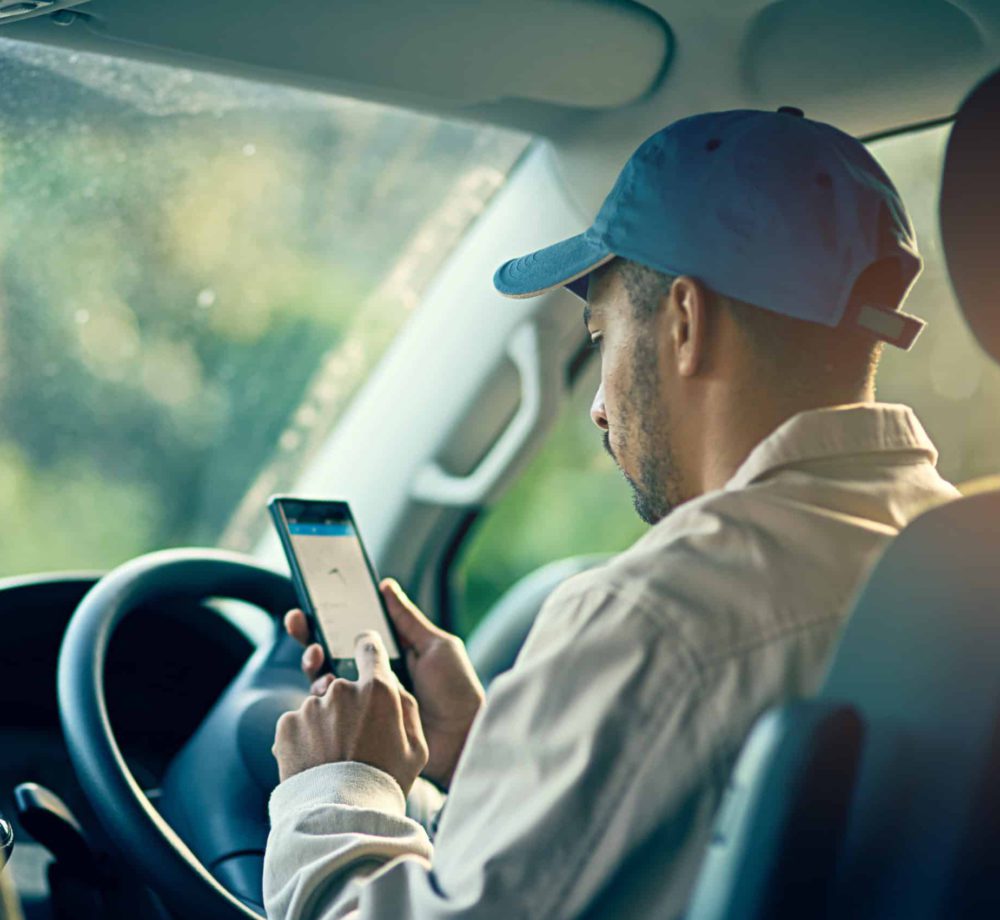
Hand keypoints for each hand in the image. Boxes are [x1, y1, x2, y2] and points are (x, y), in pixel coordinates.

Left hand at [272, 631, 427, 793]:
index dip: (368, 650)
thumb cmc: (384, 783)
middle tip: (354, 739)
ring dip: (325, 723)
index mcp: (378, 690)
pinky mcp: (287, 725)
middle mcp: (341, 690)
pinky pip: (298, 723)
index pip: (370, 649)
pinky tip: (315, 761)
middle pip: (343, 685)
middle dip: (348, 705)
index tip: (365, 652)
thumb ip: (407, 707)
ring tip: (334, 758)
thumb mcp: (416, 748)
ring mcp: (311, 706)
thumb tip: (393, 685)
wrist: (340, 817)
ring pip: (319, 706)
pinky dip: (304, 738)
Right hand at [286, 578, 484, 788]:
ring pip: (326, 680)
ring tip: (316, 656)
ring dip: (314, 664)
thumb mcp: (436, 647)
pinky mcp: (359, 727)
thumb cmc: (456, 691)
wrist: (462, 740)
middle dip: (309, 636)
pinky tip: (324, 687)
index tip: (312, 602)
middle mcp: (372, 678)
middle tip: (298, 622)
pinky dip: (322, 695)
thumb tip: (385, 586)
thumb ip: (407, 620)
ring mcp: (364, 703)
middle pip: (332, 653)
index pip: (353, 633)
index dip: (330, 619)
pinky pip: (332, 710)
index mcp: (389, 656)